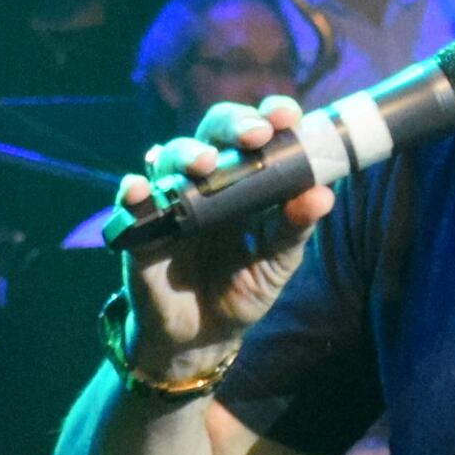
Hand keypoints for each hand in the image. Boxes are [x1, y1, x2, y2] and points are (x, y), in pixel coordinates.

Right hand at [112, 96, 332, 377]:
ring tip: (205, 163)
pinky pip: (131, 202)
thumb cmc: (241, 290)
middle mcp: (206, 181)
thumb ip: (295, 228)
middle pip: (212, 132)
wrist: (200, 339)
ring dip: (187, 153)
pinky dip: (133, 190)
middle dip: (233, 124)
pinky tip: (140, 188)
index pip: (256, 134)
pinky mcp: (140, 229)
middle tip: (255, 134)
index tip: (288, 116)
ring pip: (171, 157)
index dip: (270, 116)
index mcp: (245, 181)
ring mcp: (171, 200)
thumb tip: (323, 195)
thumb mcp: (277, 263)